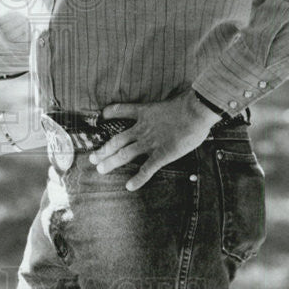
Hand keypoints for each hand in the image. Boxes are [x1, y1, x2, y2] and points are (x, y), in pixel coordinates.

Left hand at [88, 90, 220, 190]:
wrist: (196, 111)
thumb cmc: (188, 105)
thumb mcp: (171, 102)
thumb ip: (165, 110)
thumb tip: (169, 112)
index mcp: (145, 113)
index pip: (122, 110)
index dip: (110, 112)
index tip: (101, 116)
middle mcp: (142, 129)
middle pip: (117, 140)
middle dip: (104, 149)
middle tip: (93, 158)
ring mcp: (150, 142)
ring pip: (124, 154)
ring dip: (111, 163)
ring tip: (100, 170)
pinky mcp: (161, 154)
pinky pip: (147, 169)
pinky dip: (138, 178)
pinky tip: (129, 186)